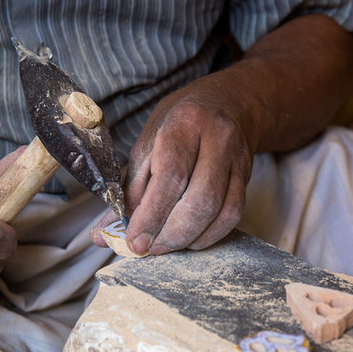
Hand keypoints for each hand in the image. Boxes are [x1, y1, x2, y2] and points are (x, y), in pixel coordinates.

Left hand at [92, 74, 256, 254]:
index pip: (171, 178)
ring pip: (220, 210)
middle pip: (200, 199)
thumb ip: (129, 191)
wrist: (226, 103)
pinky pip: (234, 214)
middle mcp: (216, 138)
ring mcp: (236, 158)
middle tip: (151, 248)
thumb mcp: (147, 147)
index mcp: (183, 125)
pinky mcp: (247, 176)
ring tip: (167, 245)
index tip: (136, 241)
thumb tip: (104, 234)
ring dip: (190, 238)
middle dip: (172, 233)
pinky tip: (191, 239)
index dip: (152, 216)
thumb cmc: (178, 126)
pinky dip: (211, 235)